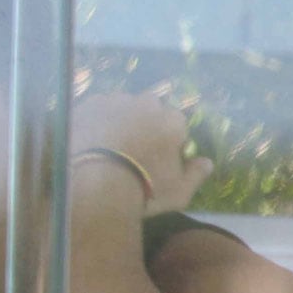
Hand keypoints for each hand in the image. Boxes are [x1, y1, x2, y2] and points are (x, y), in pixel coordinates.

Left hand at [71, 93, 210, 214]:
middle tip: (131, 148)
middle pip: (148, 109)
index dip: (167, 140)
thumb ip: (195, 174)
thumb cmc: (144, 190)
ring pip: (120, 106)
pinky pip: (94, 110)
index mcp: (173, 120)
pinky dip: (92, 121)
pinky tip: (86, 140)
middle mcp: (146, 103)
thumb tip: (206, 162)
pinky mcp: (87, 104)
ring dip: (117, 119)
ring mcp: (115, 101)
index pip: (175, 124)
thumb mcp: (179, 191)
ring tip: (105, 145)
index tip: (157, 157)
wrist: (95, 184)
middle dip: (143, 123)